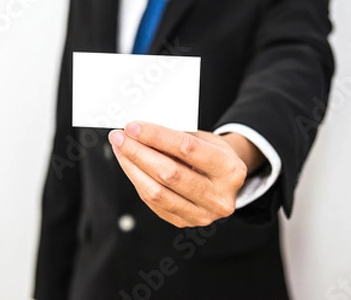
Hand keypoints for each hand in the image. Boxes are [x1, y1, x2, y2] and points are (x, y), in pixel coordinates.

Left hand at [108, 121, 262, 227]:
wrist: (227, 181)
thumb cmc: (213, 155)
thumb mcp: (205, 139)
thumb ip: (176, 138)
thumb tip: (139, 133)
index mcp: (230, 170)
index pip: (186, 149)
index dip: (156, 136)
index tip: (133, 126)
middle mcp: (219, 197)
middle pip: (168, 174)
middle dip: (138, 152)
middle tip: (119, 137)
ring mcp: (202, 215)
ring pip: (156, 192)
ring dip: (132, 168)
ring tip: (121, 150)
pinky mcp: (184, 222)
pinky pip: (153, 202)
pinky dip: (137, 181)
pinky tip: (130, 166)